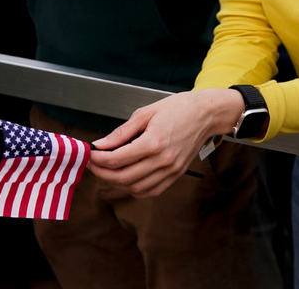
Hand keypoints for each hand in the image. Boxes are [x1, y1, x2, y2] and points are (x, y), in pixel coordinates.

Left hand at [86, 88, 244, 197]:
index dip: (97, 159)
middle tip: (94, 164)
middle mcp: (163, 160)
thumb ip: (121, 132)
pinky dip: (135, 189)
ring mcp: (171, 169)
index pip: (116, 159)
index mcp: (154, 142)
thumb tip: (100, 145)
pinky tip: (129, 178)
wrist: (207, 114)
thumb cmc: (179, 108)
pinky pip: (151, 191)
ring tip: (109, 170)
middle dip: (102, 173)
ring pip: (135, 188)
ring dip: (117, 183)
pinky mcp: (176, 174)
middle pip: (123, 178)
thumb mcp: (146, 112)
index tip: (91, 154)